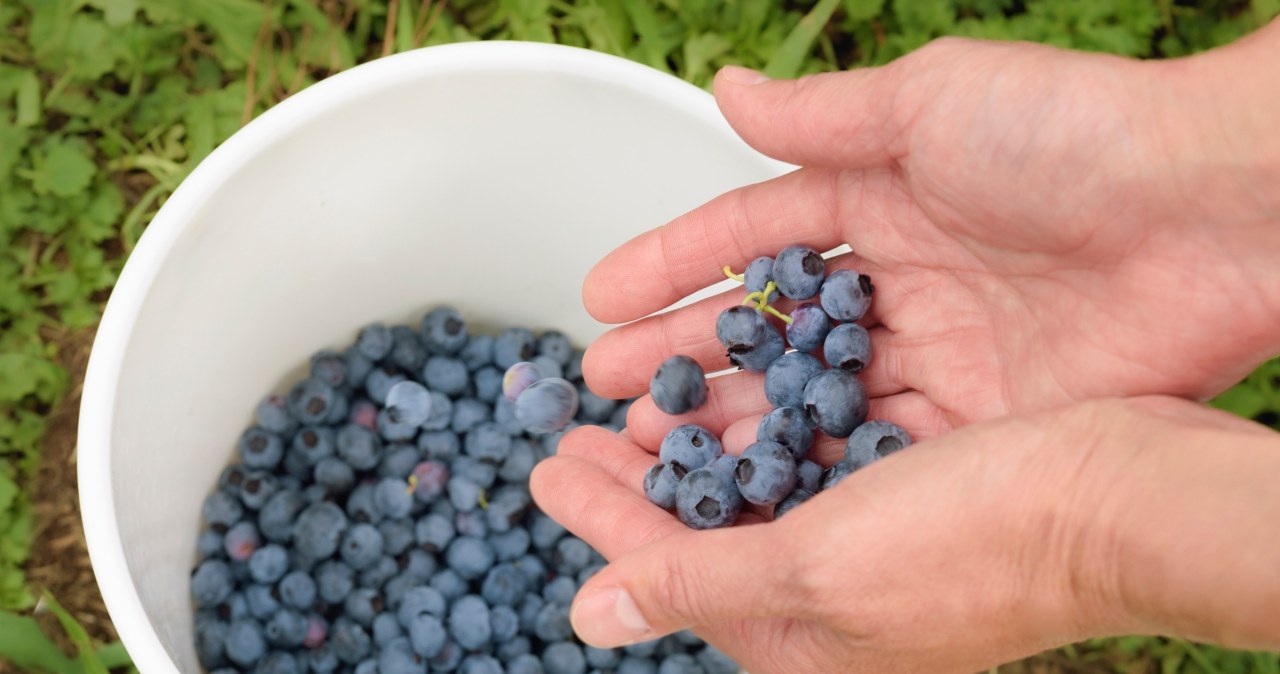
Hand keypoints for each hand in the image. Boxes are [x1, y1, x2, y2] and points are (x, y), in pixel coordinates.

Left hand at [530, 397, 1279, 672]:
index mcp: (795, 632)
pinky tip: (740, 386)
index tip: (541, 463)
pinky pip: (805, 454)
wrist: (1123, 497)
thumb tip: (590, 618)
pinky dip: (762, 421)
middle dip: (633, 475)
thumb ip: (699, 583)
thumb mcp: (817, 569)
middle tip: (573, 426)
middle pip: (696, 527)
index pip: (663, 568)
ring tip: (639, 398)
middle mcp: (825, 592)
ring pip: (748, 485)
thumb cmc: (977, 543)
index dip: (596, 514)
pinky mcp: (905, 485)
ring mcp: (867, 540)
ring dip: (691, 440)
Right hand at [580, 27, 1279, 450]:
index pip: (748, 234)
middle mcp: (901, 279)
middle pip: (767, 328)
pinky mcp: (983, 416)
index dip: (671, 264)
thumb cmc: (1077, 135)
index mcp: (879, 195)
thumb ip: (820, 119)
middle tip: (602, 390)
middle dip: (681, 355)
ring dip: (732, 418)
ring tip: (651, 446)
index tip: (597, 299)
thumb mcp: (928, 103)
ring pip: (810, 395)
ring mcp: (939, 352)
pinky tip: (752, 486)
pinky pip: (878, 447)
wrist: (1217, 215)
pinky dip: (816, 466)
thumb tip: (729, 90)